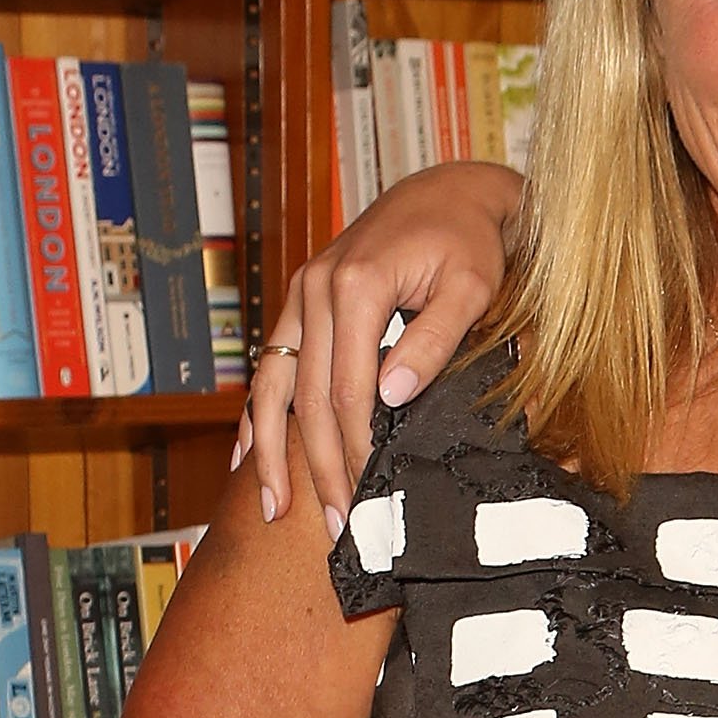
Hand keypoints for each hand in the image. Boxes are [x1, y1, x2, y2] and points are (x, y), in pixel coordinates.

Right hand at [241, 162, 521, 532]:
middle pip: (307, 397)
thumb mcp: (471, 287)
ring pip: (275, 385)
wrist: (450, 193)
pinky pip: (271, 365)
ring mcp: (301, 295)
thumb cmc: (470, 243)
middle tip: (338, 523)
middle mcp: (316, 289)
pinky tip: (246, 457)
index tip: (368, 497)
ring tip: (275, 509)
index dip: (354, 449)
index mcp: (357, 285)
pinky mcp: (302, 303)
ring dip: (273, 452)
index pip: (348, 389)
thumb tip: (393, 395)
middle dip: (318, 466)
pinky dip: (258, 414)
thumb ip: (435, 341)